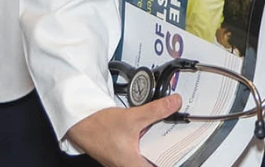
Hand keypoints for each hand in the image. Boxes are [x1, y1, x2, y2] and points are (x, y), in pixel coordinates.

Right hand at [66, 95, 181, 166]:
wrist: (81, 123)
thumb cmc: (98, 127)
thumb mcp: (131, 117)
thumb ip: (155, 111)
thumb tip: (174, 103)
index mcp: (133, 165)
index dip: (172, 162)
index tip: (184, 155)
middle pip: (155, 163)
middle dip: (167, 153)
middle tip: (179, 141)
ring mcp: (125, 163)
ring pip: (148, 159)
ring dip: (158, 149)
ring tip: (169, 138)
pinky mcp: (122, 156)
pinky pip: (141, 154)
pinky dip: (149, 144)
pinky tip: (152, 134)